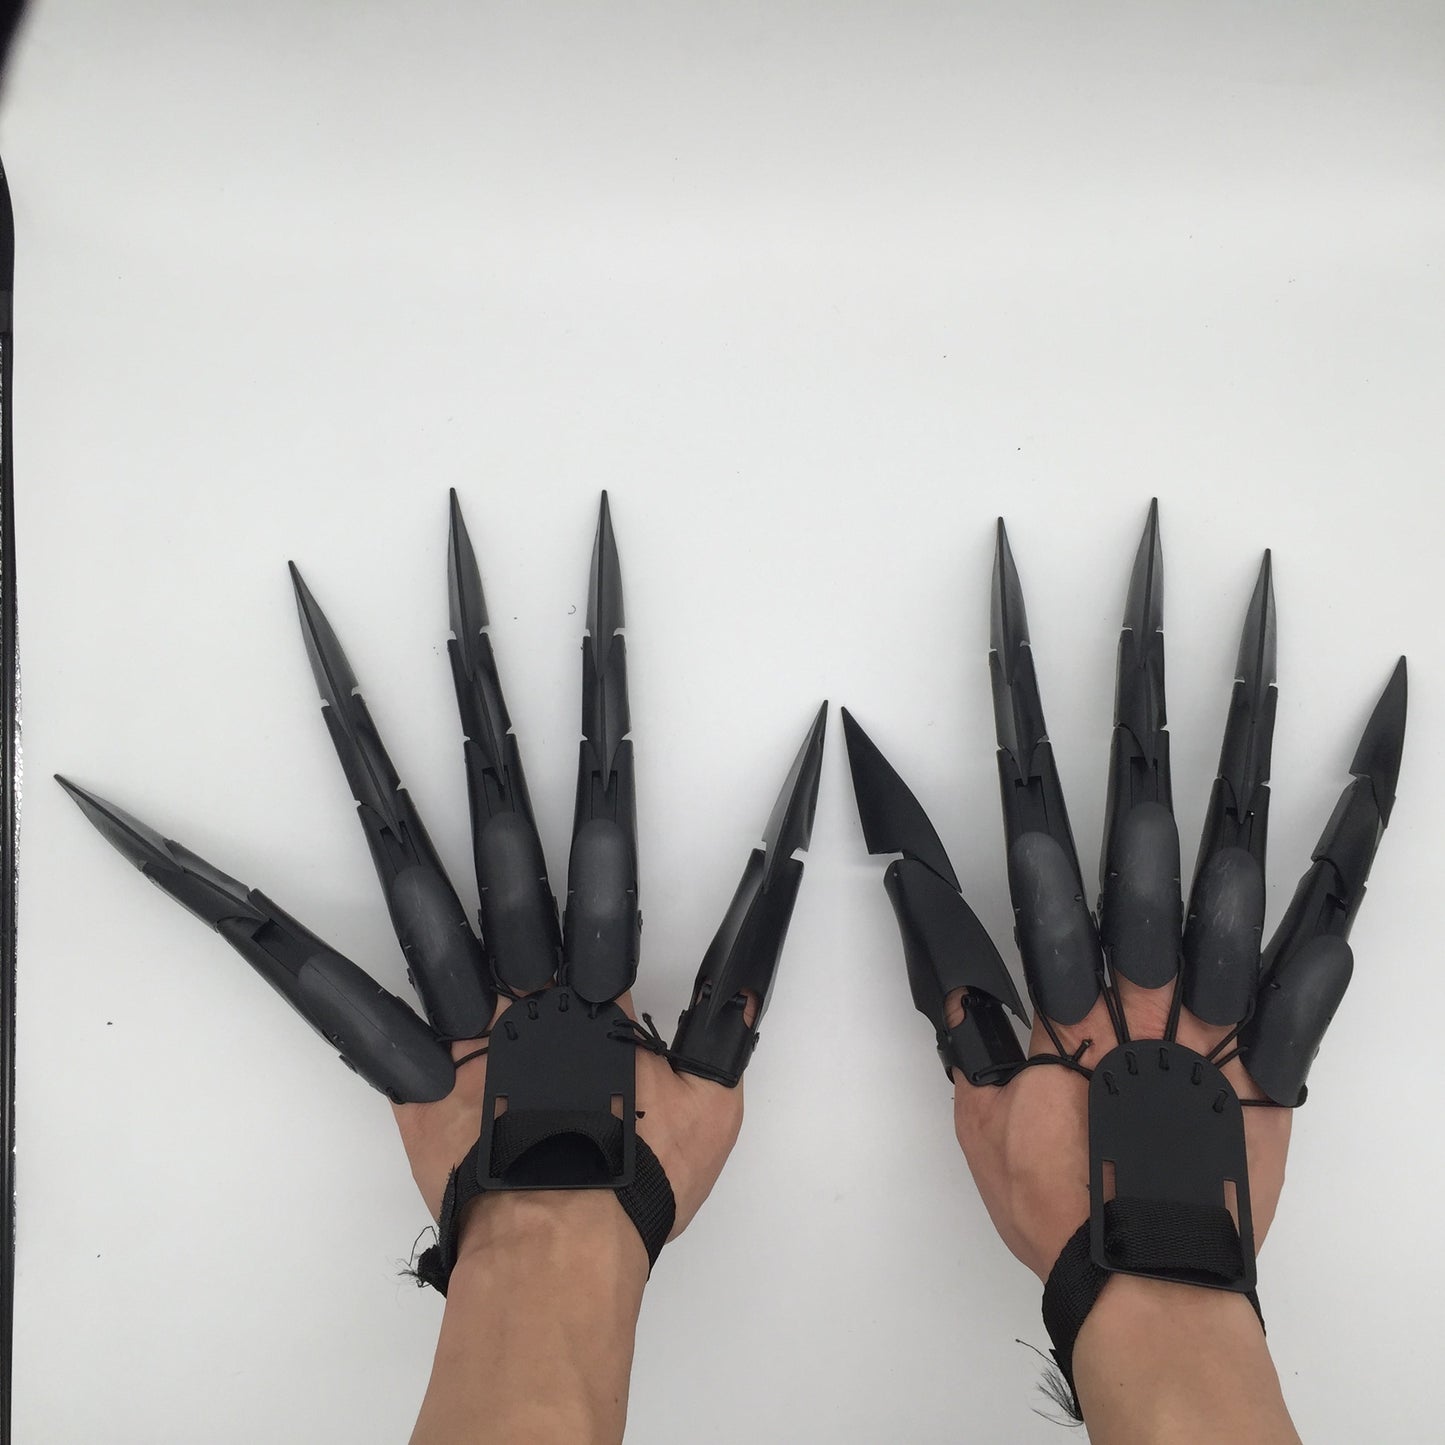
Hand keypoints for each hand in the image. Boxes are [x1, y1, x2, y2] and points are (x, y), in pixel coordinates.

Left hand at [60, 491, 825, 1444]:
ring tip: (317, 623)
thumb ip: (744, 959)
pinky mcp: (381, 1031)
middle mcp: (511, 945)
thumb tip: (781, 857)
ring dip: (363, 728)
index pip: (607, 790)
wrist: (560, 1251)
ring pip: (396, 839)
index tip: (597, 582)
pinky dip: (212, 895)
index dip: (606, 684)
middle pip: (495, 782)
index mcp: (598, 949)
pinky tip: (141, 830)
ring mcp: (436, 981)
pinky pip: (292, 962)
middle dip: (483, 660)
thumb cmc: (641, 1164)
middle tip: (454, 546)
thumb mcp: (724, 1066)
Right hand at [845, 502, 1404, 1430]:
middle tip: (1152, 552)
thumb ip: (946, 972)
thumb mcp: (960, 1084)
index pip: (1026, 800)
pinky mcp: (1289, 1018)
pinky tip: (1379, 734)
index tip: (1011, 596)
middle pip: (1141, 787)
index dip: (1015, 692)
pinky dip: (1360, 816)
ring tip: (1263, 603)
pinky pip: (1334, 910)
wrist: (1149, 1276)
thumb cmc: (1050, 1189)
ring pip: (1241, 827)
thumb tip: (912, 878)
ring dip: (1252, 710)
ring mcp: (1225, 985)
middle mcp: (1142, 960)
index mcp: (1053, 970)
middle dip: (1140, 662)